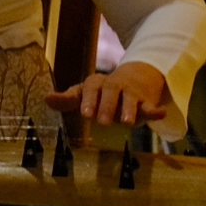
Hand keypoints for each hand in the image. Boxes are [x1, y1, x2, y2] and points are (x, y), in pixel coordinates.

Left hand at [46, 61, 172, 126]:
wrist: (133, 82)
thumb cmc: (101, 94)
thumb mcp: (83, 96)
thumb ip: (66, 100)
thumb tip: (45, 99)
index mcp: (96, 83)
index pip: (90, 88)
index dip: (88, 100)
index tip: (85, 114)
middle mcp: (114, 85)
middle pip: (110, 91)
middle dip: (107, 106)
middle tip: (103, 122)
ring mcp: (131, 93)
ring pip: (130, 98)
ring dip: (129, 109)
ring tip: (127, 123)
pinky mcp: (146, 102)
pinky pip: (151, 105)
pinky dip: (155, 110)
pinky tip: (160, 113)